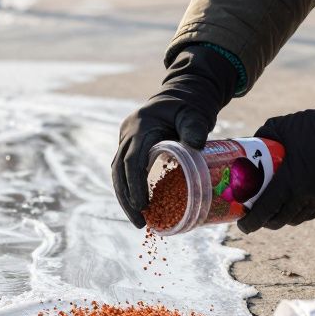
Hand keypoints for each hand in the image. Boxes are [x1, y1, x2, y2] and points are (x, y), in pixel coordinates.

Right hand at [113, 45, 236, 226]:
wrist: (184, 93)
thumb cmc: (191, 105)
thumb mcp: (196, 114)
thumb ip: (195, 128)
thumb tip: (196, 146)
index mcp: (140, 125)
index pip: (132, 160)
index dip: (135, 184)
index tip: (142, 205)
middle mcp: (128, 132)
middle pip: (119, 170)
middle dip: (127, 198)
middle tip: (140, 222)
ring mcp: (127, 139)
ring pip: (118, 172)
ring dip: (126, 197)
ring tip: (139, 221)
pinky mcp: (131, 146)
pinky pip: (126, 170)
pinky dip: (131, 188)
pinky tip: (141, 206)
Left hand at [238, 104, 314, 232]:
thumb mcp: (285, 125)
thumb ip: (266, 134)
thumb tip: (252, 143)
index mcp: (289, 182)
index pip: (265, 210)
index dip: (251, 222)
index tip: (242, 225)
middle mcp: (305, 197)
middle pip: (280, 220)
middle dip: (266, 222)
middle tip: (257, 215)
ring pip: (298, 219)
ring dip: (284, 218)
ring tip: (275, 210)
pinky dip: (303, 212)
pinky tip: (297, 205)